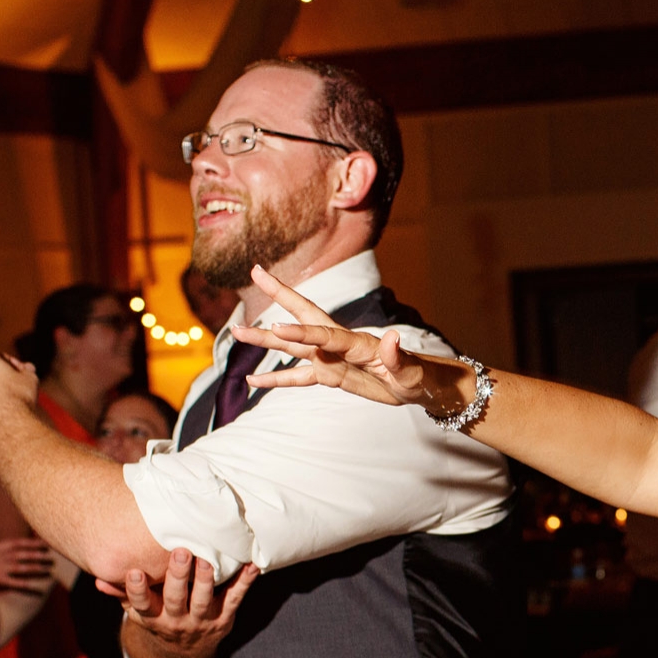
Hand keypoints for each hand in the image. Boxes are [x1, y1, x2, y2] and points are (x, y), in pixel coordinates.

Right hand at [0, 538, 52, 591]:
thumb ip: (15, 545)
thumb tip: (36, 540)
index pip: (18, 543)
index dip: (33, 543)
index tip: (46, 543)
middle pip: (19, 555)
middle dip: (35, 555)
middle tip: (50, 556)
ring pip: (18, 568)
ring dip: (33, 568)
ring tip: (46, 569)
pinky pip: (12, 582)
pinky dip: (22, 583)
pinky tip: (32, 584)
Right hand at [117, 548, 258, 650]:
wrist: (186, 652)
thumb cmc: (160, 619)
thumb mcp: (140, 612)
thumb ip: (123, 595)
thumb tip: (99, 580)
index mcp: (152, 617)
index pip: (142, 604)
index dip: (137, 590)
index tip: (134, 571)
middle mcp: (176, 620)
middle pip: (175, 598)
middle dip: (177, 576)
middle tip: (180, 553)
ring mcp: (202, 620)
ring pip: (203, 600)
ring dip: (206, 579)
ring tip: (208, 560)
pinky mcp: (224, 618)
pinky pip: (235, 598)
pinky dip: (245, 582)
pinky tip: (252, 566)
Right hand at [237, 266, 472, 411]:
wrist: (421, 386)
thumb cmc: (419, 377)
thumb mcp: (412, 372)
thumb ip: (398, 357)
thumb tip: (394, 337)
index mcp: (358, 342)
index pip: (326, 334)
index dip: (303, 332)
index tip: (278, 326)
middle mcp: (340, 344)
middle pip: (304, 317)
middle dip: (281, 295)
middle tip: (256, 272)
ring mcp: (333, 358)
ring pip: (293, 347)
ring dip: (266, 339)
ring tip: (236, 332)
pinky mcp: (331, 374)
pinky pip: (299, 376)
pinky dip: (277, 377)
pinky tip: (254, 379)